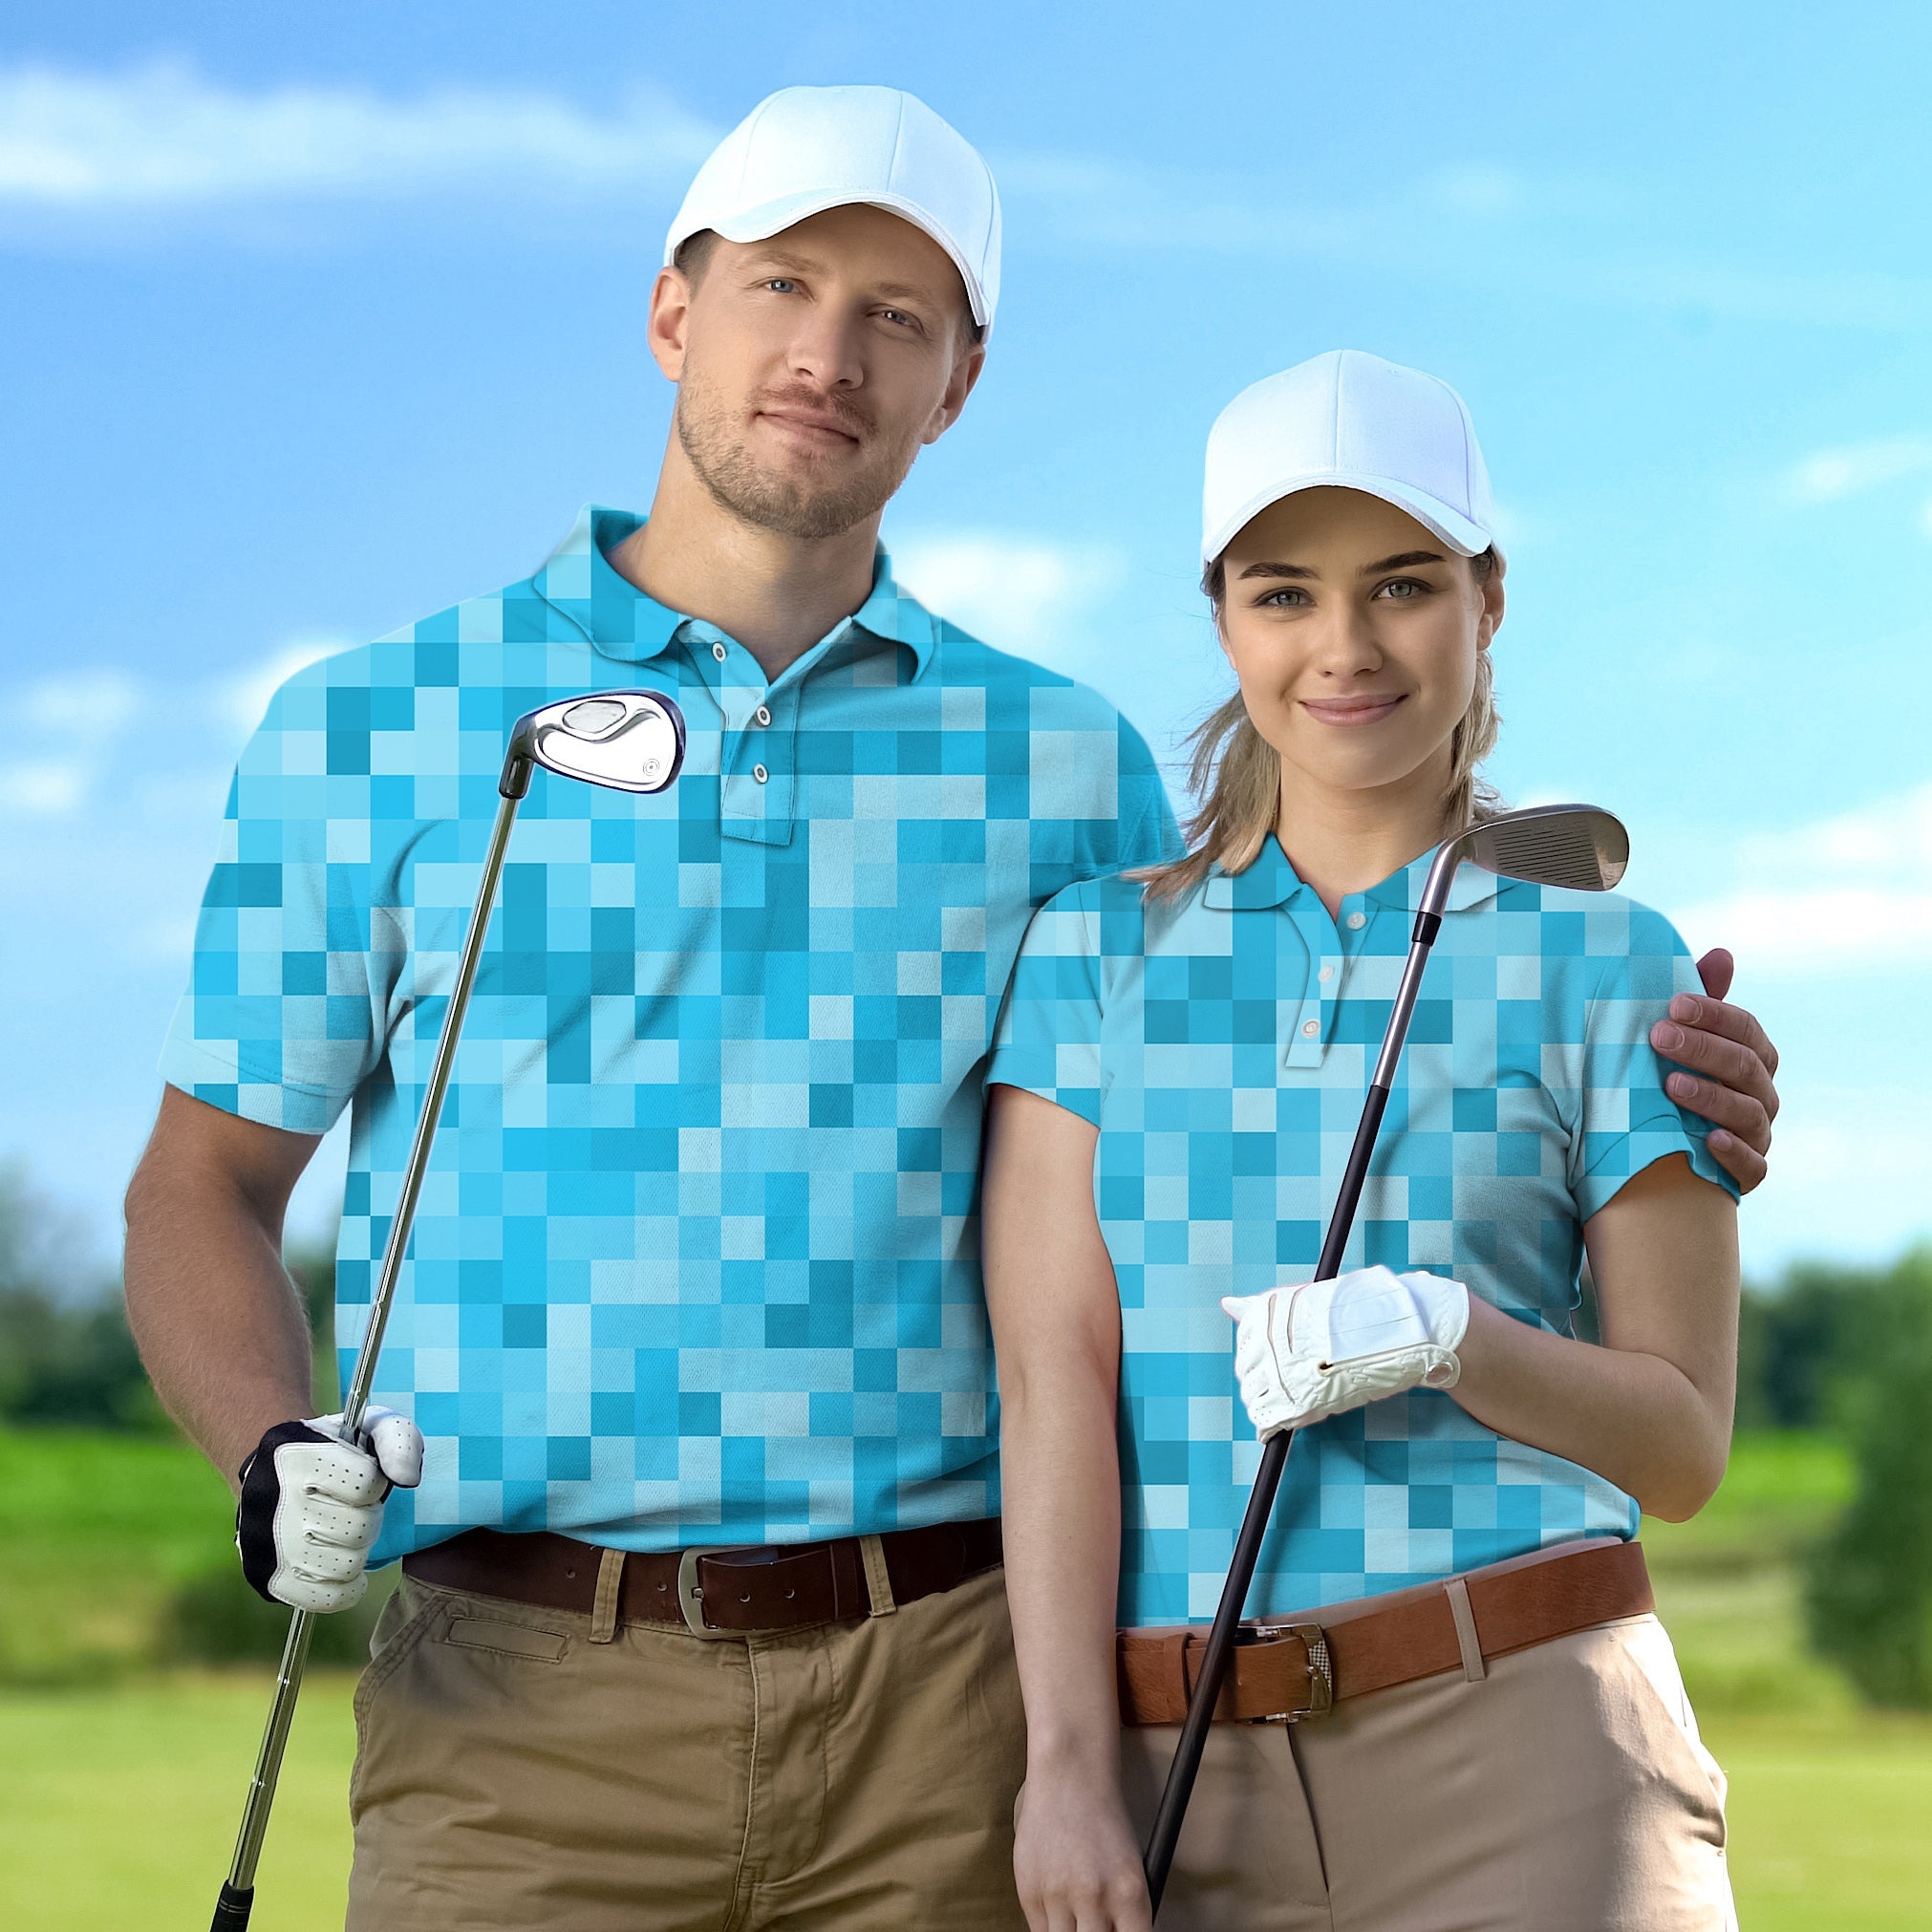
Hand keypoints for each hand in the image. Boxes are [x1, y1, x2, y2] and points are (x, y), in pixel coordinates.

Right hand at [235, 1406, 422, 1611]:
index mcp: (298, 1457)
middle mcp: (274, 1502)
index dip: (375, 1482)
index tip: (362, 1478)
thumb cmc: (334, 1449)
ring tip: (343, 1534)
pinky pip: (326, 1599)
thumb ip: (399, 1441)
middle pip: (358, 1529)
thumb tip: (408, 1479)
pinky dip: (345, 1587)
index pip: (366, 1484)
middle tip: (353, 1508)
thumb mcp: (370, 1426)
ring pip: (345, 1566)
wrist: (272, 1470)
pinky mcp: (268, 1579)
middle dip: (368, 1517)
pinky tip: (342, 1564)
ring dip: (356, 1551)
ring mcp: (266, 1546)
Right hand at [1014, 1767, 1152, 1931]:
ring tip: (1078, 1916)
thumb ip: (1126, 1912)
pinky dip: (1052, 1927)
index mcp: (1129, 1892)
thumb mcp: (1131, 1867)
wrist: (1068, 1778)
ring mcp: (1057, 1895)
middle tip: (1097, 1925)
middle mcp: (1094, 1897)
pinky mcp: (1028, 1891)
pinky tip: (1060, 1908)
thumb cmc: (1104, 1821)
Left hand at [1222, 1266, 1468, 1438]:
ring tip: (1294, 1398)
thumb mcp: (1306, 1301)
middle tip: (1291, 1382)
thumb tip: (1227, 1304)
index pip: (1245, 1345)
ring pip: (1254, 1397)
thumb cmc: (1357, 1314)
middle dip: (1262, 1380)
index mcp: (1268, 1313)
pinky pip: (1267, 1421)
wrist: (1398, 1330)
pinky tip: (1278, 1425)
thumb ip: (1264, 1308)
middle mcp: (1268, 1341)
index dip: (1261, 1358)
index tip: (1280, 1362)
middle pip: (1245, 1372)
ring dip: (1267, 1403)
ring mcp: (1282, 1372)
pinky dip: (1270, 1426)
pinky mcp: (1298, 1401)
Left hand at [1651, 948, 1779, 1193]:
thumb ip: (1702, 1002)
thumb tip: (1723, 954)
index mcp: (1753, 1057)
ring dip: (1711, 1097)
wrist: (1661, 1147)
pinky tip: (1708, 1139)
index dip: (1714, 1015)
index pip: (1746, 1030)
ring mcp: (1758, 1135)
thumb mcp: (1682, 1039)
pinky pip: (1752, 1167)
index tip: (1673, 1004)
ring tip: (1671, 1085)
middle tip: (1659, 1036)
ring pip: (1748, 1113)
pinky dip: (1734, 1153)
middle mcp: (1762, 1094)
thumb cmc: (1674, 1077)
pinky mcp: (1748, 1173)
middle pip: (1745, 1067)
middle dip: (1703, 1049)